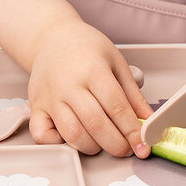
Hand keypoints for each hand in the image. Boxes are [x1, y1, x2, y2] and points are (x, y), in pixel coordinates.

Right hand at [26, 18, 153, 157]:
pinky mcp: (36, 107)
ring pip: (71, 134)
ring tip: (102, 142)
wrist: (53, 37)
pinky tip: (73, 138)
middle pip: (95, 124)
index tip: (142, 144)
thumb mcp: (116, 62)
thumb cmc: (86, 48)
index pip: (116, 106)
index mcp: (92, 69)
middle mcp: (69, 84)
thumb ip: (133, 94)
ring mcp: (50, 97)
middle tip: (126, 148)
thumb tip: (149, 121)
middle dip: (116, 144)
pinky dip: (59, 144)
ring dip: (92, 147)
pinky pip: (42, 136)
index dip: (132, 130)